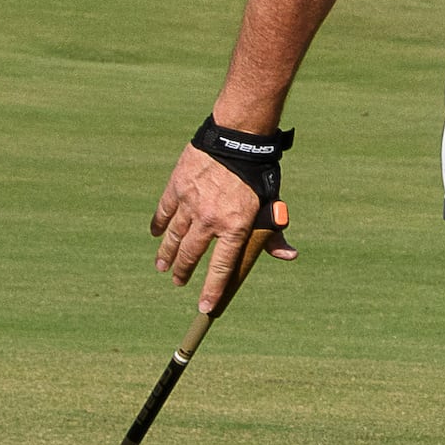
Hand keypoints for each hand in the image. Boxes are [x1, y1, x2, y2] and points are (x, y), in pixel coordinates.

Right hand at [148, 146, 289, 286]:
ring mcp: (190, 203)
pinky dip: (158, 224)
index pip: (220, 268)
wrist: (238, 136)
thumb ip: (274, 233)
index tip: (204, 307)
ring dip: (167, 254)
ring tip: (162, 266)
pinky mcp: (178, 186)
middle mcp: (210, 220)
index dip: (212, 291)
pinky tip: (155, 234)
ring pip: (174, 236)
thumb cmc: (258, 171)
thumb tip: (290, 256)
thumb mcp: (271, 204)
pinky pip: (164, 211)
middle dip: (183, 273)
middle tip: (178, 282)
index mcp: (235, 227)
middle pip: (191, 255)